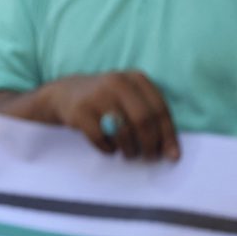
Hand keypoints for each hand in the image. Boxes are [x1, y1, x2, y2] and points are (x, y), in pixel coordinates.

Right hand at [41, 72, 179, 160]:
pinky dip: (108, 149)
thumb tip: (172, 153)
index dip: (168, 135)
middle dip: (150, 144)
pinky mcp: (79, 110)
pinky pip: (100, 138)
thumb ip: (151, 118)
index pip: (159, 109)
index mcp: (136, 78)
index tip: (172, 156)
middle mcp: (117, 82)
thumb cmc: (107, 101)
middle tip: (150, 157)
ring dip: (130, 149)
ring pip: (123, 131)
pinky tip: (109, 148)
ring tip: (129, 153)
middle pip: (143, 120)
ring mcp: (96, 96)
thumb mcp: (130, 97)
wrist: (64, 94)